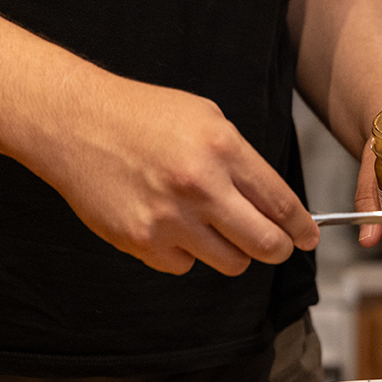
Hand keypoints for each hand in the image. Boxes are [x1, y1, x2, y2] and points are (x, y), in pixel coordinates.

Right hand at [33, 76, 319, 275]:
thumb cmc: (144, 116)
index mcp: (222, 150)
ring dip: (233, 251)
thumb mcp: (207, 118)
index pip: (280, 203)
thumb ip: (243, 161)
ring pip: (230, 262)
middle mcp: (200, 188)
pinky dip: (186, 253)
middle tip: (277, 245)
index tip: (308, 237)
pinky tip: (172, 224)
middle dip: (279, 248)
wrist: (73, 123)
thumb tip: (277, 204)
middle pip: (265, 244)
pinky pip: (184, 265)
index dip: (302, 227)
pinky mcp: (140, 241)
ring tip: (216, 227)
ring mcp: (168, 219)